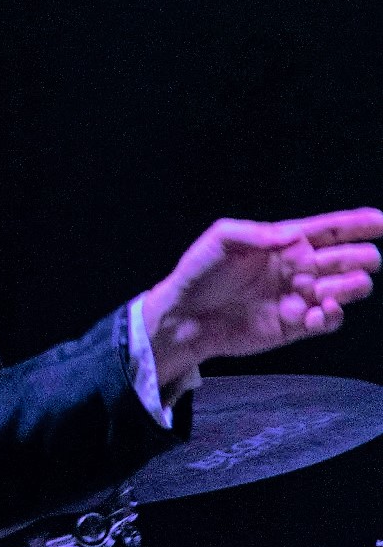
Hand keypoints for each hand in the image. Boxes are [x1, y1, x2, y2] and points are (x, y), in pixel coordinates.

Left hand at [142, 207, 382, 388]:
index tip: (381, 221)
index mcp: (286, 242)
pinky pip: (327, 320)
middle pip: (347, 259)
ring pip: (345, 289)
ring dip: (351, 287)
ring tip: (334, 289)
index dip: (358, 224)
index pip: (331, 230)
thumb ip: (259, 234)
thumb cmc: (200, 272)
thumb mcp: (222, 239)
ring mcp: (300, 297)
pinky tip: (321, 312)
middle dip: (361, 258)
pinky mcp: (295, 326)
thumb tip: (296, 237)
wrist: (184, 316)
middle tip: (363, 260)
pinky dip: (332, 316)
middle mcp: (299, 268)